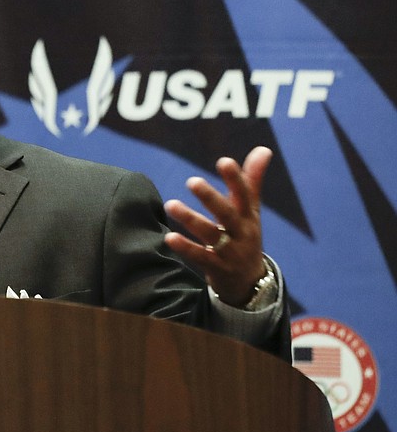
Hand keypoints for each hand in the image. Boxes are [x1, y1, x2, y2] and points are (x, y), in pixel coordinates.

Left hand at [163, 146, 271, 306]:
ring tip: (170, 204)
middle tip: (192, 181)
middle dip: (211, 198)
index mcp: (248, 217)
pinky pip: (200, 257)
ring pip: (210, 235)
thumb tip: (263, 148)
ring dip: (190, 219)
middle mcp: (241, 233)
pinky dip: (185, 247)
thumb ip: (252, 181)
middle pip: (227, 214)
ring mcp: (230, 252)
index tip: (224, 161)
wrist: (249, 283)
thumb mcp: (251, 211)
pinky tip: (169, 237)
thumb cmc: (245, 237)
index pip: (245, 195)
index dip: (236, 178)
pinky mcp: (216, 268)